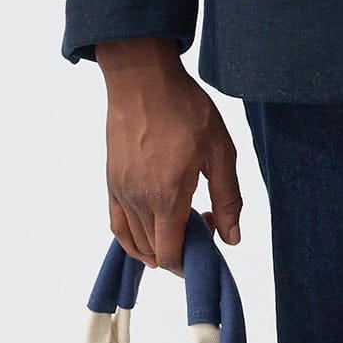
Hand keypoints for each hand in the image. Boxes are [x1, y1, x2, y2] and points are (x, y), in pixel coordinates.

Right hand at [96, 39, 242, 272]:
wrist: (143, 79)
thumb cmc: (185, 109)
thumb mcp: (220, 150)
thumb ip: (227, 198)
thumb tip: (232, 237)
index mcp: (167, 196)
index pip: (171, 254)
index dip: (190, 263)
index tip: (210, 246)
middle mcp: (138, 200)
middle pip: (154, 252)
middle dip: (181, 251)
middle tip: (203, 223)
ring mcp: (121, 192)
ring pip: (135, 242)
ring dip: (158, 246)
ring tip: (182, 225)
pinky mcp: (111, 182)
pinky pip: (117, 225)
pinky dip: (132, 240)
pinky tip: (149, 234)